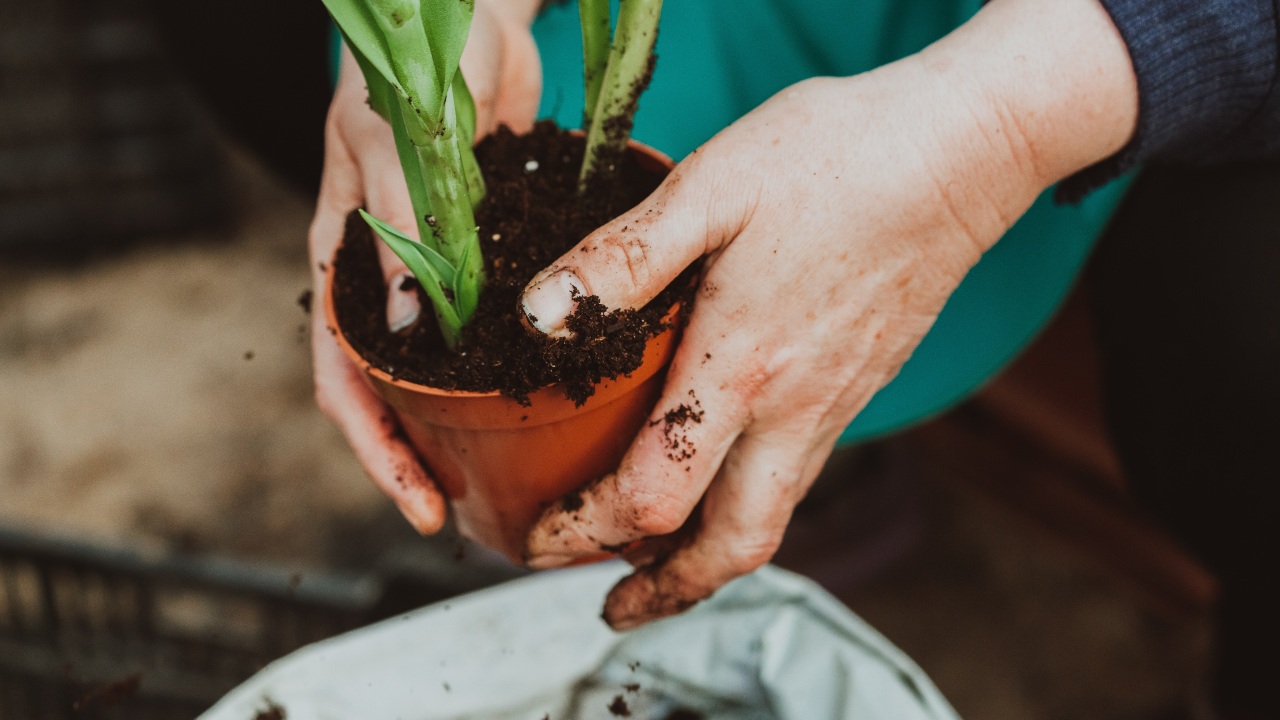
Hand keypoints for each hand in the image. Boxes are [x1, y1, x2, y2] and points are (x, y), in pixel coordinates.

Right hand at [309, 0, 541, 533]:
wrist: (465, 12)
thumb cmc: (411, 62)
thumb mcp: (397, 143)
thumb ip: (403, 230)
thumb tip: (410, 331)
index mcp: (342, 261)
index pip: (342, 380)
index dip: (376, 451)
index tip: (419, 505)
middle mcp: (386, 277)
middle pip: (394, 391)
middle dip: (424, 455)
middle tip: (474, 508)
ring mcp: (437, 268)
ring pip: (445, 367)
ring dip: (468, 420)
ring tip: (517, 470)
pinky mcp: (486, 250)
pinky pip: (492, 322)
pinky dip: (510, 361)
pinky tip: (553, 390)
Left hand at [521, 0, 1137, 627]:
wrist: (959, 151)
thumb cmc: (835, 159)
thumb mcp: (710, 189)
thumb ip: (622, 260)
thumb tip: (537, 318)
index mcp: (742, 367)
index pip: (654, 497)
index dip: (584, 532)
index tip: (538, 539)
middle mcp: (793, 409)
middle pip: (731, 547)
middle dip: (664, 592)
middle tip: (612, 609)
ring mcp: (834, 406)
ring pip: (769, 521)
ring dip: (705, 559)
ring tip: (653, 563)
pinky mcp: (856, 388)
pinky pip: (797, 477)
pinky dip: (746, 506)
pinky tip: (720, 474)